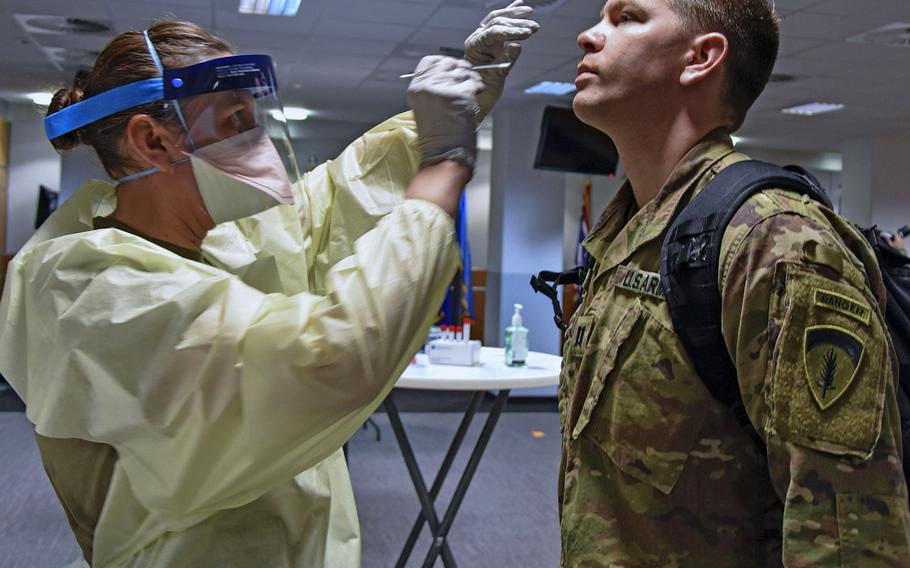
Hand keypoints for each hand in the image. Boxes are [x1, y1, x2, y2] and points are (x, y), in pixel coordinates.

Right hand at [407, 56, 482, 168]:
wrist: (444, 154)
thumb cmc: (438, 136)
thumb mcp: (426, 107)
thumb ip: (433, 87)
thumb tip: (451, 72)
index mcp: (416, 88)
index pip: (429, 61)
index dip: (444, 63)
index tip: (453, 70)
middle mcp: (426, 86)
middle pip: (448, 62)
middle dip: (461, 68)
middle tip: (467, 79)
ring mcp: (442, 90)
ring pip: (463, 70)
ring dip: (472, 77)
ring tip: (473, 88)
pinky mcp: (459, 95)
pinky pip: (474, 81)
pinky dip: (479, 86)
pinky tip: (478, 92)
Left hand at [464, 0, 539, 121]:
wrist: (479, 93)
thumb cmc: (484, 87)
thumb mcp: (496, 77)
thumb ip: (505, 61)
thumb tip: (517, 46)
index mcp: (474, 46)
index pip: (493, 32)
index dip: (511, 31)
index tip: (527, 34)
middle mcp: (478, 38)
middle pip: (497, 22)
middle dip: (516, 24)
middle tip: (534, 28)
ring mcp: (484, 36)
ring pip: (498, 18)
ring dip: (515, 15)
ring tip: (530, 12)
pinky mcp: (492, 37)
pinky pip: (501, 21)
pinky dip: (511, 12)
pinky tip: (520, 4)